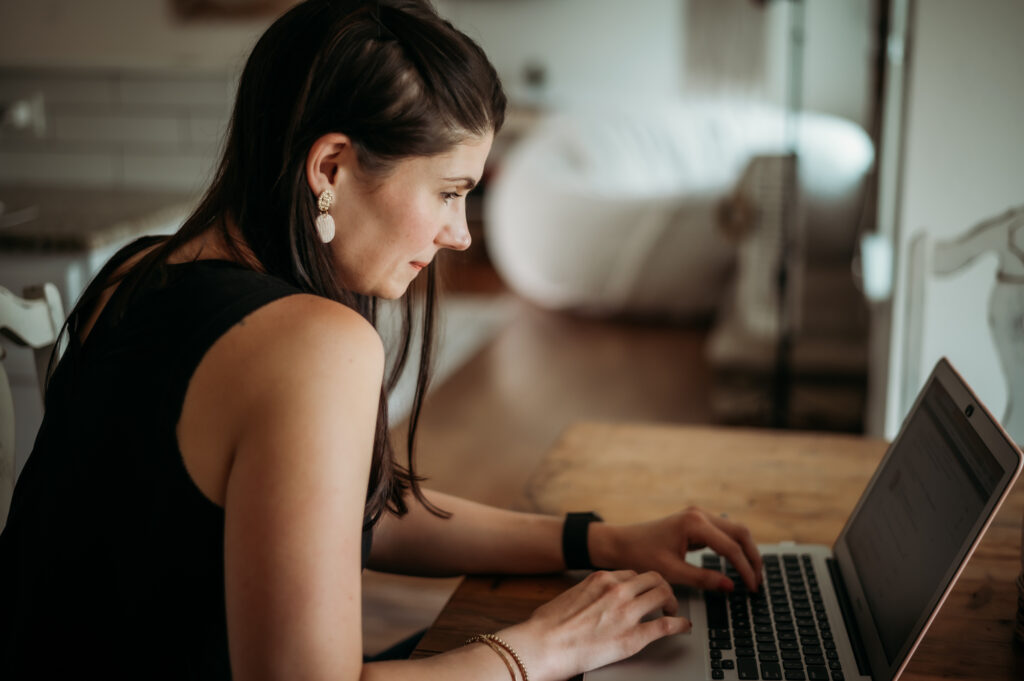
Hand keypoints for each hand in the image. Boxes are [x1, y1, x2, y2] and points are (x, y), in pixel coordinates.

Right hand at [497, 570, 689, 680]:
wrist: (542, 644)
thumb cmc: (547, 625)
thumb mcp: (568, 597)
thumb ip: (586, 595)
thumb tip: (588, 602)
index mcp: (600, 579)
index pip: (632, 573)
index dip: (642, 583)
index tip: (645, 590)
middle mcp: (617, 590)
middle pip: (653, 579)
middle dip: (662, 587)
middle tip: (664, 598)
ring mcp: (627, 612)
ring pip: (663, 595)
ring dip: (672, 602)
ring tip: (673, 611)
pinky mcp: (633, 637)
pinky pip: (666, 626)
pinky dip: (679, 624)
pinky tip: (683, 626)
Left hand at [590, 506, 762, 591]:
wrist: (621, 543)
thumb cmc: (640, 554)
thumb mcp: (671, 571)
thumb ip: (703, 579)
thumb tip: (731, 586)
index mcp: (694, 523)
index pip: (731, 548)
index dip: (745, 570)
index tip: (752, 588)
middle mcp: (699, 514)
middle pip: (740, 533)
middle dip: (753, 557)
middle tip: (758, 582)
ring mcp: (698, 516)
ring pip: (735, 531)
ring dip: (746, 551)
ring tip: (752, 575)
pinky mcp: (696, 522)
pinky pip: (724, 533)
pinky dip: (734, 548)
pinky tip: (738, 565)